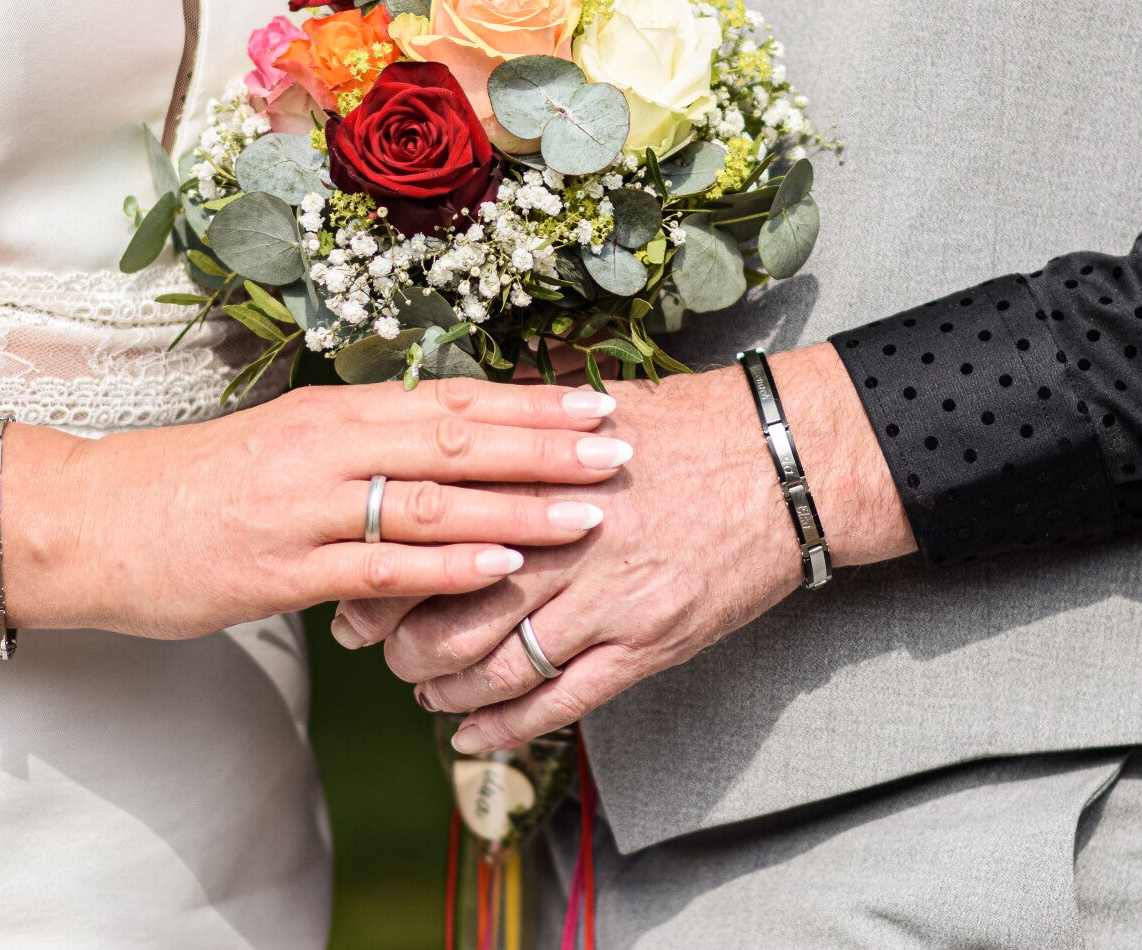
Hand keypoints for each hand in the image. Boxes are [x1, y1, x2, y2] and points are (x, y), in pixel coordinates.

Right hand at [14, 377, 631, 638]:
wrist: (90, 524)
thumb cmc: (193, 488)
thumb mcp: (284, 449)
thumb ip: (361, 447)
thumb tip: (441, 447)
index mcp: (332, 412)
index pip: (450, 399)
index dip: (529, 403)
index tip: (598, 402)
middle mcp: (326, 446)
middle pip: (455, 437)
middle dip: (546, 444)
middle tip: (619, 446)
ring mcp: (304, 508)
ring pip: (430, 499)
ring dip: (517, 505)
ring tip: (589, 511)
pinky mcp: (280, 569)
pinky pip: (379, 565)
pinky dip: (448, 565)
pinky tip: (502, 568)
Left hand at [331, 345, 911, 750]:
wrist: (785, 462)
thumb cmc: (689, 427)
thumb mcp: (595, 406)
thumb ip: (521, 424)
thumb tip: (453, 421)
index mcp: (540, 474)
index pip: (435, 530)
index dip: (384, 565)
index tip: (357, 576)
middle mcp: (564, 540)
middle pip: (450, 608)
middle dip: (399, 641)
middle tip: (375, 647)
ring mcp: (607, 597)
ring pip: (496, 665)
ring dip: (445, 689)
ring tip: (424, 690)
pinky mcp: (648, 643)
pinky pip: (561, 702)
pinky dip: (507, 727)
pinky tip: (476, 735)